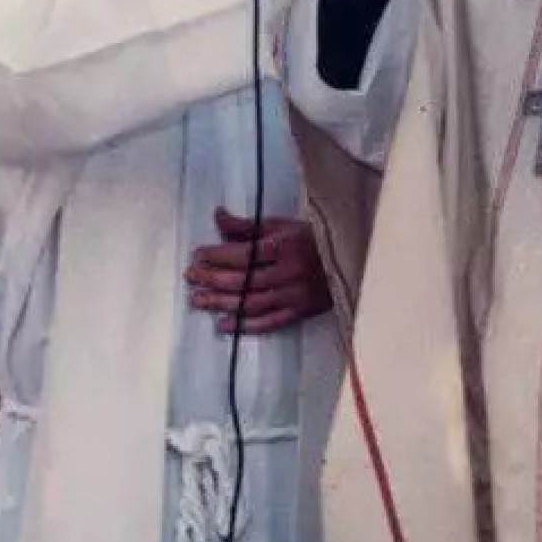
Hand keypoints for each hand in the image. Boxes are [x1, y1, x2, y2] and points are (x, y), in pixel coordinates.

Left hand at [184, 209, 332, 332]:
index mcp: (284, 246)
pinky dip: (246, 325)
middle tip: (190, 278)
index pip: (243, 254)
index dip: (217, 255)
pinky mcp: (300, 311)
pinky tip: (224, 325)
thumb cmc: (313, 238)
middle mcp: (288, 272)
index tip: (198, 255)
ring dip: (221, 303)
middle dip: (212, 279)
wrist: (350, 259)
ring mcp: (294, 295)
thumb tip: (218, 217)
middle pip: (243, 280)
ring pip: (251, 303)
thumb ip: (249, 225)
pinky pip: (270, 322)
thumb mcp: (283, 225)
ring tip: (198, 300)